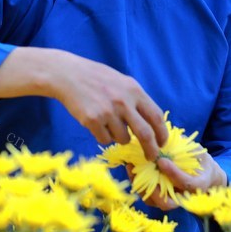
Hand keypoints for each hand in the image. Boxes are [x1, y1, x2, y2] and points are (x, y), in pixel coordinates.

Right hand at [47, 52, 168, 161]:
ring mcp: (108, 112)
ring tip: (109, 124)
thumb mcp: (122, 82)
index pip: (156, 116)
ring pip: (123, 139)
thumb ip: (136, 100)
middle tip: (151, 157)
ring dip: (119, 138)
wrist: (69, 74)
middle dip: (150, 149)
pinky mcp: (92, 120)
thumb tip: (152, 123)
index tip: (162, 143)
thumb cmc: (97, 78)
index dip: (162, 133)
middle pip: (145, 134)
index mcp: (134, 91)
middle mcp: (123, 102)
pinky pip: (104, 140)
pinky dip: (103, 136)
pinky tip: (96, 123)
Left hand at [126, 152, 226, 210]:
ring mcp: (170, 200)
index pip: (186, 184)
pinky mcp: (159, 198)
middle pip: (167, 203)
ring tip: (132, 168)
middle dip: (153, 189)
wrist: (203, 175)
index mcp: (198, 185)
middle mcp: (183, 198)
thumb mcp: (196, 151)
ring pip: (153, 202)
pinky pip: (147, 196)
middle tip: (143, 171)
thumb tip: (168, 135)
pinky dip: (138, 184)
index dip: (173, 173)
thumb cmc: (199, 161)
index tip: (162, 161)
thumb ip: (185, 147)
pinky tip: (131, 168)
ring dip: (141, 186)